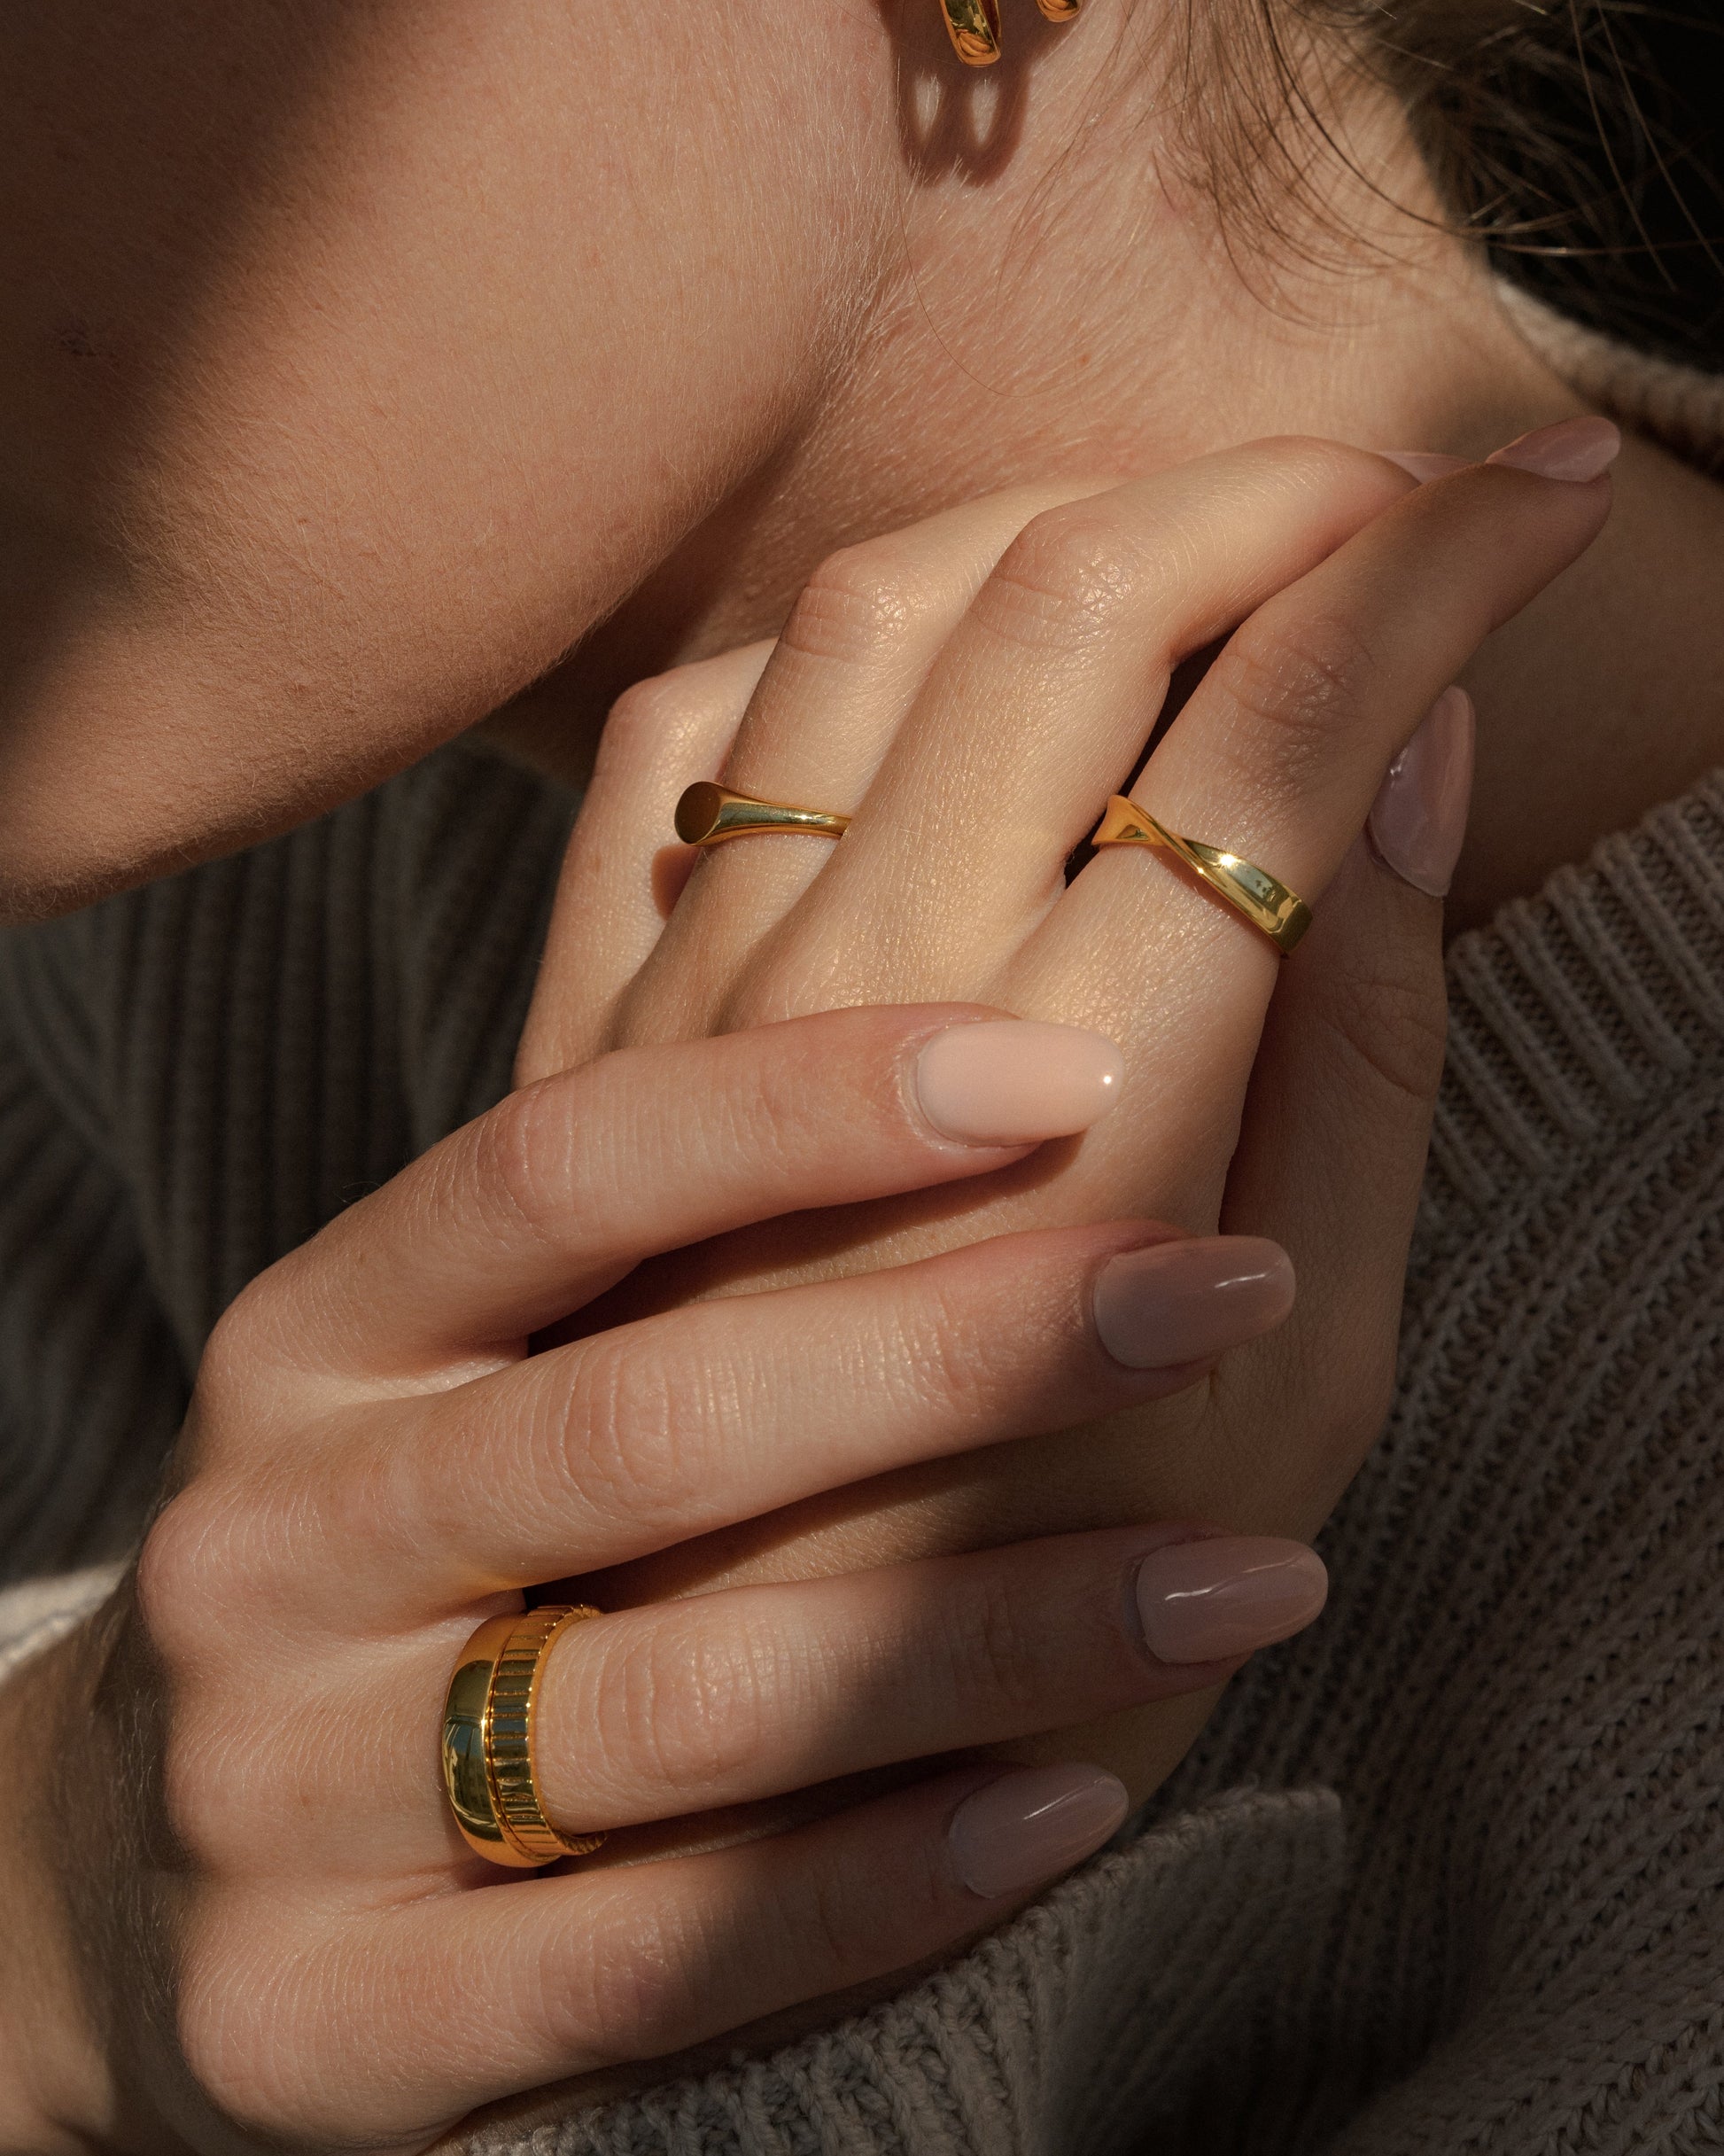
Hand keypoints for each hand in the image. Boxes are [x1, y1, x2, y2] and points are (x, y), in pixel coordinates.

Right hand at [0, 1008, 1321, 2153]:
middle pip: (634, 1416)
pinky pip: (641, 1965)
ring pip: (669, 1703)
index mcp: (333, 1326)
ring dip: (985, 1634)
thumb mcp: (479, 1339)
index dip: (802, 1102)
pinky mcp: (335, 2023)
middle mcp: (292, 1530)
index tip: (1063, 1060)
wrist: (147, 1878)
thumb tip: (883, 906)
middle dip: (945, 1352)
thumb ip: (644, 1161)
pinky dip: (874, 1882)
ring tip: (1255, 1576)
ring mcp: (294, 1790)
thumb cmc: (414, 1544)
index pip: (564, 1164)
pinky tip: (1072, 1809)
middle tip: (1222, 1283)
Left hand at [517, 435, 1609, 1795]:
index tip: (1537, 488)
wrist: (712, 1763)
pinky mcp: (591, 1027)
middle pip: (1071, 599)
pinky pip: (682, 736)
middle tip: (1388, 494)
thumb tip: (1406, 747)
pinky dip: (826, 650)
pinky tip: (935, 676)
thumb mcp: (1305, 1383)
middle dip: (1268, 489)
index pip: (1281, 720)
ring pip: (866, 615)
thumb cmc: (1052, 1607)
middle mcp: (862, 1008)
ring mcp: (696, 999)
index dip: (1437, 561)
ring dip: (1059, 519)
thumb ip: (1362, 1051)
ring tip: (1193, 547)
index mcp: (1093, 1107)